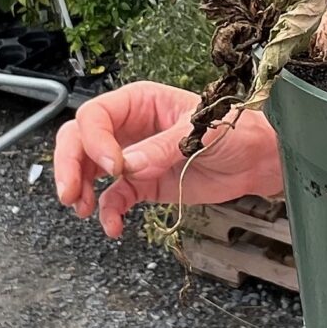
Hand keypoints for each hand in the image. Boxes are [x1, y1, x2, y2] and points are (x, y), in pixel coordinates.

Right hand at [52, 83, 283, 236]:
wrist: (257, 160)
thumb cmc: (235, 129)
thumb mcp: (200, 131)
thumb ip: (163, 147)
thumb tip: (129, 165)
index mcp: (139, 101)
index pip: (97, 116)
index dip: (95, 141)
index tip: (111, 166)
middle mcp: (130, 127)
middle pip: (81, 140)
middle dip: (69, 165)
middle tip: (70, 191)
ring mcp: (133, 157)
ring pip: (89, 169)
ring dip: (80, 189)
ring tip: (81, 208)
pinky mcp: (143, 184)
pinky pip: (114, 197)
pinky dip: (107, 212)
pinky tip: (112, 225)